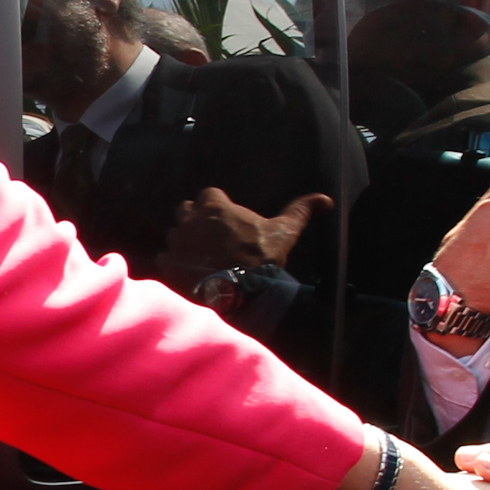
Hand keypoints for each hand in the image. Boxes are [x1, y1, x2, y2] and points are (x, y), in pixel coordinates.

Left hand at [163, 187, 329, 278]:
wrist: (240, 295)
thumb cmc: (262, 260)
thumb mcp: (285, 232)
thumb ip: (300, 211)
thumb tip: (325, 199)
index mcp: (215, 207)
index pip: (208, 194)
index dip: (215, 205)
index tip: (224, 219)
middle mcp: (190, 220)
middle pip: (185, 210)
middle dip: (194, 219)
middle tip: (209, 237)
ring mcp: (176, 242)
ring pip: (174, 234)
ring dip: (183, 241)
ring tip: (199, 257)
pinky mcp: (167, 264)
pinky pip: (164, 258)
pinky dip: (172, 263)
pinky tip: (186, 273)